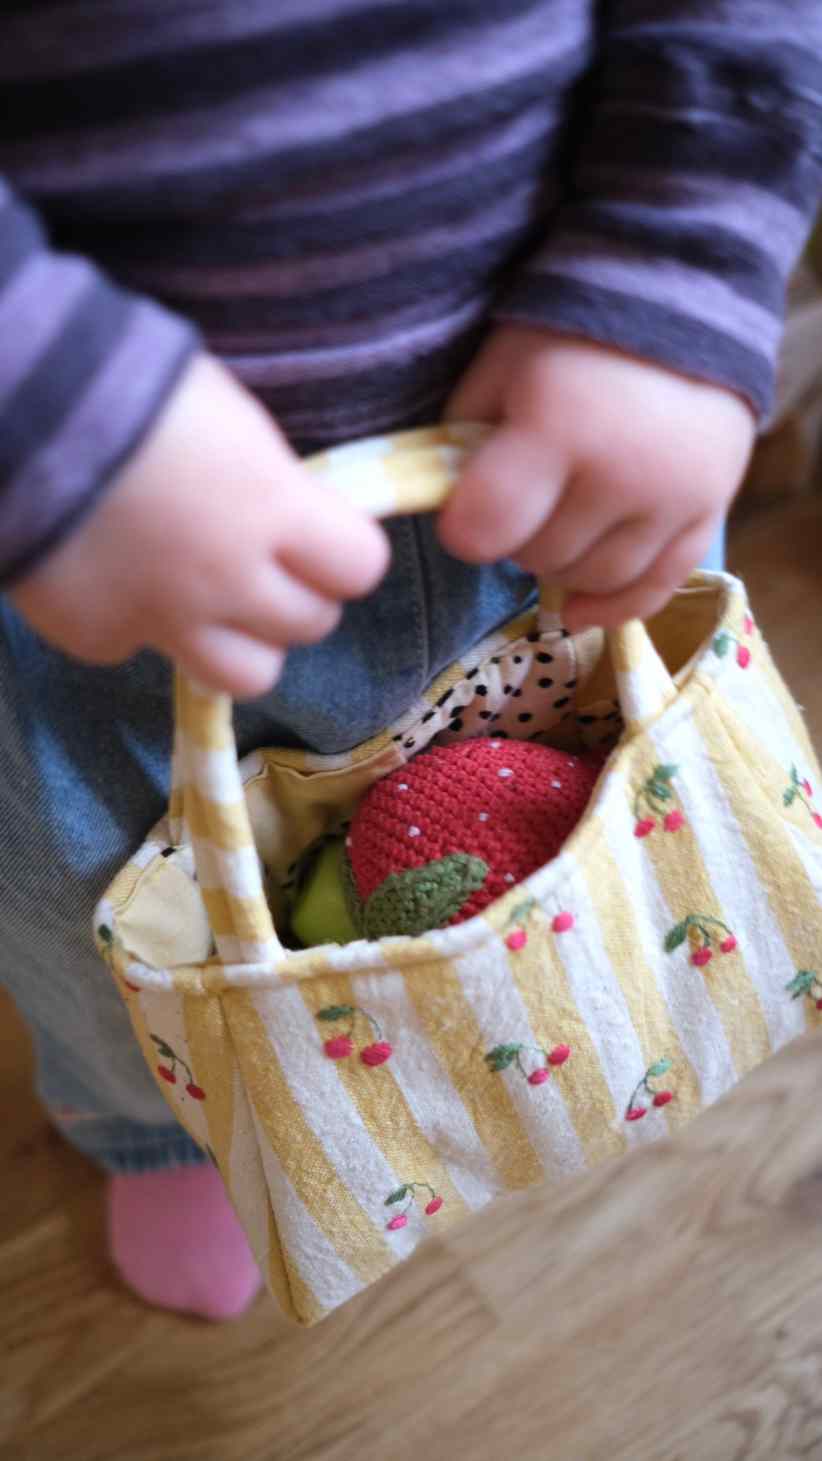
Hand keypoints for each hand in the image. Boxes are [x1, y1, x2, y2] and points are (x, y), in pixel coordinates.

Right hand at [9, 353, 389, 696]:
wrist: (16, 409)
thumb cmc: (132, 383)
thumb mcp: (231, 419)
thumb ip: (272, 483)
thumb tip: (289, 519)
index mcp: (273, 510)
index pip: (360, 568)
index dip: (343, 554)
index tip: (321, 538)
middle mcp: (229, 581)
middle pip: (308, 625)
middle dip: (295, 595)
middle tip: (262, 563)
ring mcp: (162, 621)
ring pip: (245, 674)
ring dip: (241, 641)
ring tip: (212, 601)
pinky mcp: (99, 638)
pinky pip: (144, 651)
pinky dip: (140, 625)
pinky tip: (115, 578)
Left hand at [438, 327, 754, 629]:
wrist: (685, 301)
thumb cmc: (571, 338)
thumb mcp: (499, 368)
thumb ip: (464, 438)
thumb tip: (446, 509)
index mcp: (560, 424)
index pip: (490, 526)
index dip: (466, 528)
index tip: (465, 515)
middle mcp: (623, 471)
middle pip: (542, 556)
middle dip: (517, 537)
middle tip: (521, 500)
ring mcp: (674, 497)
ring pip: (595, 579)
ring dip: (561, 566)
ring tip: (554, 524)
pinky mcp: (710, 512)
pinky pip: (657, 589)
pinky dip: (613, 607)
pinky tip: (578, 609)